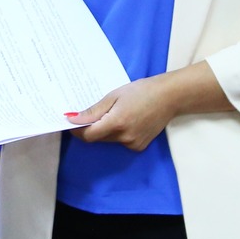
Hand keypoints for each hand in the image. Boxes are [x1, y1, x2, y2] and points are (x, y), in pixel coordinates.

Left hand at [67, 65, 231, 150]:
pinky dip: (117, 133)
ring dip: (104, 130)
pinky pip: (120, 142)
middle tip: (89, 114)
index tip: (70, 121)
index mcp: (117, 123)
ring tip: (112, 113)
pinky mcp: (139, 147)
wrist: (169, 97)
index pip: (88, 135)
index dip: (77, 130)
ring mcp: (133, 144)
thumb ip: (93, 111)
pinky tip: (125, 120)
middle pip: (97, 138)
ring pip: (108, 140)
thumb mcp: (114, 96)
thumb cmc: (141, 91)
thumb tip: (73, 119)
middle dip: (90, 128)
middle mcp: (125, 137)